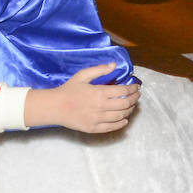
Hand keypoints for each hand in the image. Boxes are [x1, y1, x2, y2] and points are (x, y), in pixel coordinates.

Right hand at [24, 63, 140, 132]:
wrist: (55, 107)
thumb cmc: (69, 90)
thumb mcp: (83, 75)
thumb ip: (99, 70)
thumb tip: (114, 65)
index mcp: (99, 92)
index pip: (123, 91)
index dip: (133, 89)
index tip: (136, 87)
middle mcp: (101, 107)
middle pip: (125, 104)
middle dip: (134, 99)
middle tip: (137, 96)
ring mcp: (98, 119)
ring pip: (121, 116)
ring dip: (129, 111)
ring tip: (131, 106)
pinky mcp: (94, 128)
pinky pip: (112, 127)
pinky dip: (121, 124)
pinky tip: (125, 120)